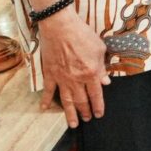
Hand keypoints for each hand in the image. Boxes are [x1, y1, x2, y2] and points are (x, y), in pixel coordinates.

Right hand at [39, 8, 108, 126]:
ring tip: (73, 124)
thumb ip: (102, 67)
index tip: (99, 114)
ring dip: (70, 114)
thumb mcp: (99, 49)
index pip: (97, 95)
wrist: (60, 26)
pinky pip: (48, 90)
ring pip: (67, 101)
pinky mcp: (50, 74)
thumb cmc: (82, 35)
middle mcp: (76, 79)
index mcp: (91, 73)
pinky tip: (45, 108)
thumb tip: (105, 81)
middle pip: (82, 101)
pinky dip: (46, 100)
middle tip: (87, 119)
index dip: (99, 106)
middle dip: (85, 112)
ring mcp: (62, 78)